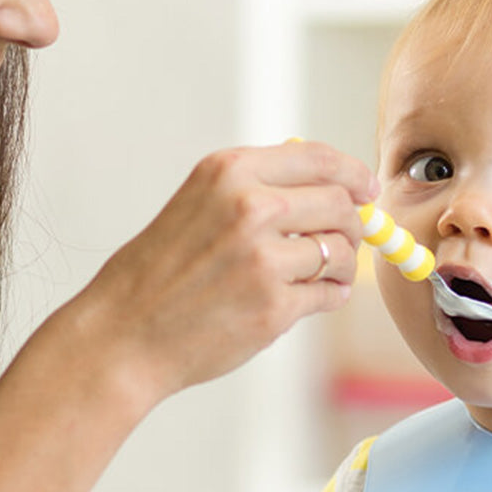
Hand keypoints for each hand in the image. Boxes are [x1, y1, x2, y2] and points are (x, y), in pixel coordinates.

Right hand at [73, 140, 377, 403]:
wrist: (124, 332)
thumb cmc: (159, 270)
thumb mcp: (198, 203)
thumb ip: (257, 188)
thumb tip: (331, 187)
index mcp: (230, 172)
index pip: (318, 159)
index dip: (353, 173)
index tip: (366, 188)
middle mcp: (250, 207)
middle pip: (340, 204)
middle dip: (354, 223)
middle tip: (347, 240)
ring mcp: (263, 259)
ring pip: (341, 252)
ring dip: (344, 265)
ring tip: (328, 274)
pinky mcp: (274, 307)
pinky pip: (330, 294)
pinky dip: (331, 295)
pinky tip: (316, 297)